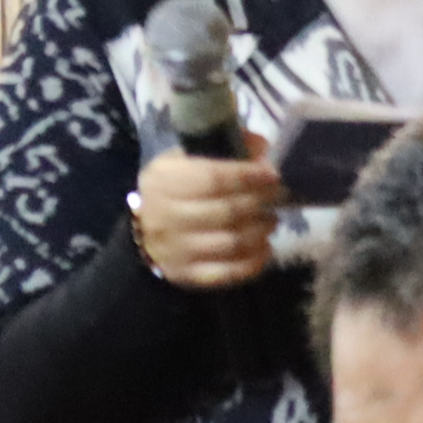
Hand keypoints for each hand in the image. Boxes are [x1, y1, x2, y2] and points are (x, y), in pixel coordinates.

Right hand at [133, 133, 286, 290]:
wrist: (145, 231)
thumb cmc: (173, 188)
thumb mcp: (186, 159)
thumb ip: (224, 149)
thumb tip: (261, 148)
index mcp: (164, 181)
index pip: (213, 178)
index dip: (248, 176)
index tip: (272, 175)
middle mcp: (165, 217)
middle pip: (226, 211)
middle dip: (259, 202)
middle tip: (277, 197)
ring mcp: (175, 250)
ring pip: (231, 243)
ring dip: (260, 231)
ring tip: (270, 220)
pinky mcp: (186, 275)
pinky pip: (227, 273)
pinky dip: (254, 261)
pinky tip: (265, 248)